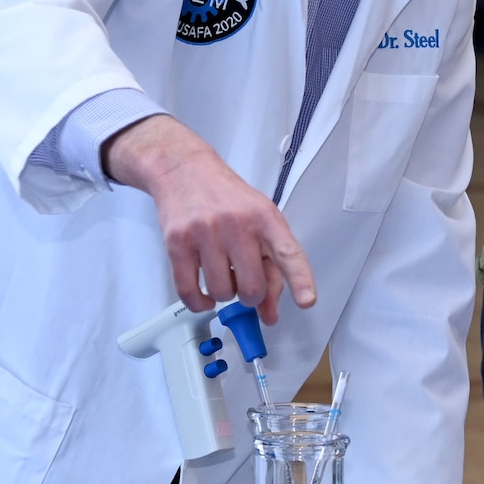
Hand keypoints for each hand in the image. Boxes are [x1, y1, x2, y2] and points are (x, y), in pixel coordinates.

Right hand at [103, 114, 316, 322]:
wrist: (183, 170)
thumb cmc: (225, 198)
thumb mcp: (258, 220)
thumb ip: (270, 266)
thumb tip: (269, 313)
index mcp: (265, 218)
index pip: (288, 253)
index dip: (300, 280)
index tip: (307, 301)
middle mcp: (237, 224)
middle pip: (252, 287)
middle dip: (251, 296)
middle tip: (245, 286)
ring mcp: (205, 234)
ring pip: (222, 292)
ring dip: (224, 294)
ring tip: (222, 274)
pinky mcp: (177, 244)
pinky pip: (190, 292)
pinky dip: (199, 303)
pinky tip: (204, 295)